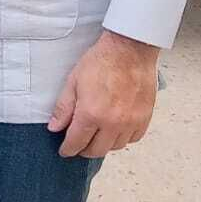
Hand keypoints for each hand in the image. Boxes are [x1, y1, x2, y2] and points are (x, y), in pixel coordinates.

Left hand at [47, 29, 160, 157]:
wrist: (129, 50)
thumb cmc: (100, 62)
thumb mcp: (73, 82)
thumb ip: (63, 108)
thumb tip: (54, 128)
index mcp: (91, 114)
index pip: (77, 142)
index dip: (68, 149)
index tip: (65, 151)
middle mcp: (113, 123)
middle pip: (97, 150)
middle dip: (84, 150)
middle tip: (78, 144)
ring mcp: (131, 122)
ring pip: (115, 146)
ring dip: (104, 144)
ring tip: (96, 135)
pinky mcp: (145, 117)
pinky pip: (133, 138)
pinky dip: (123, 138)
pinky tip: (115, 130)